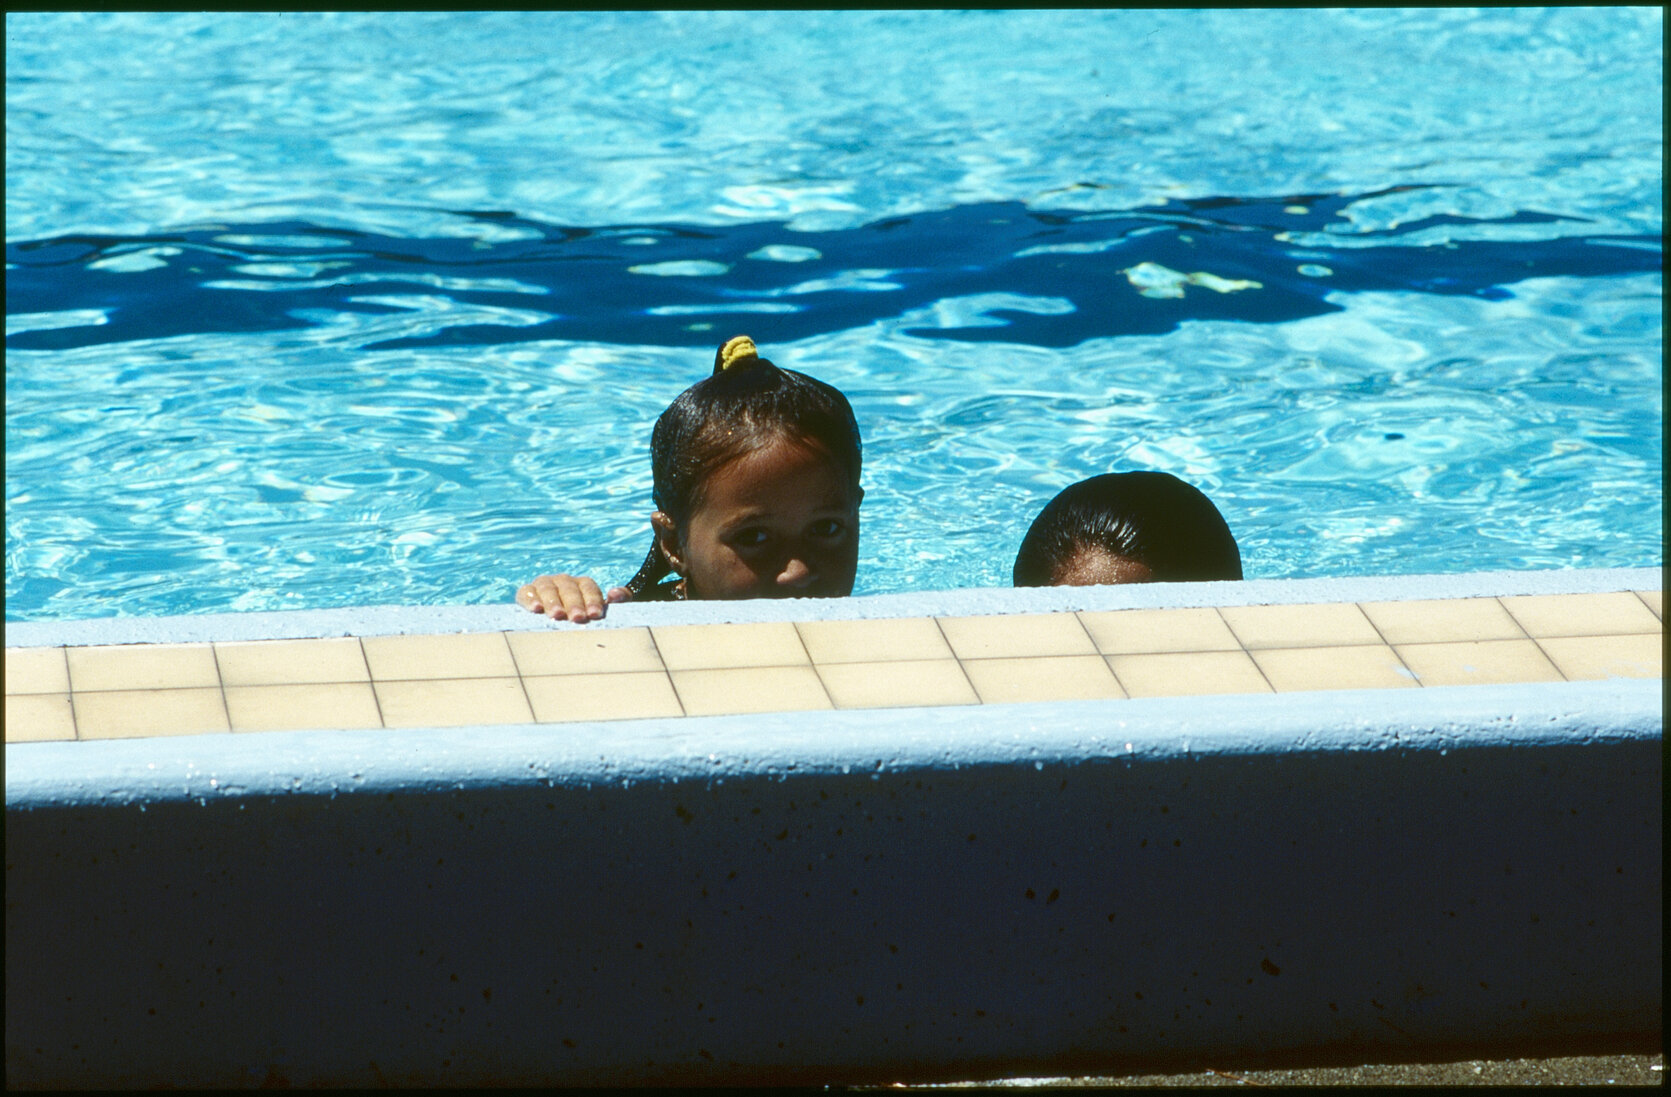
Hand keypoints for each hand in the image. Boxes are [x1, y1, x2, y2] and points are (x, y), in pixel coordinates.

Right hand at [516, 574, 631, 621]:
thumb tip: (615, 594)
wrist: (558, 622)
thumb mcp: (602, 610)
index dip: (593, 599)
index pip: (588, 587)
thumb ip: (619, 600)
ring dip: (553, 601)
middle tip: (578, 618)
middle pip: (569, 588)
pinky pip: (526, 592)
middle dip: (574, 603)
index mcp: (582, 585)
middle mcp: (563, 581)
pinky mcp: (527, 593)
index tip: (595, 614)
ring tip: (557, 615)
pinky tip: (535, 609)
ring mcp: (544, 585)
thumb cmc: (584, 618)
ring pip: (548, 588)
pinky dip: (530, 598)